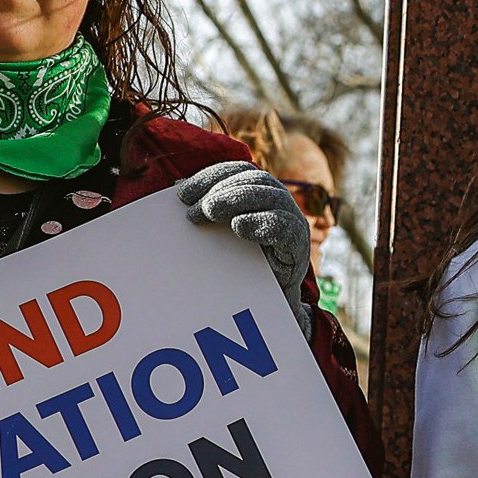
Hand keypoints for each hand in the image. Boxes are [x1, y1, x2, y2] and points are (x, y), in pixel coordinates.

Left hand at [177, 160, 312, 338]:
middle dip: (220, 190)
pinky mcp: (298, 247)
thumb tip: (178, 190)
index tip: (182, 194)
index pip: (237, 172)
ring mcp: (292, 222)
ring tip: (211, 211)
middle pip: (254, 180)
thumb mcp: (219, 233)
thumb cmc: (239, 264)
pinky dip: (263, 223)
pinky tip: (240, 226)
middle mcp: (279, 202)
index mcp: (259, 192)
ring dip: (237, 199)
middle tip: (194, 209)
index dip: (209, 177)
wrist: (264, 305)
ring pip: (271, 197)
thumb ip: (206, 211)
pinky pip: (286, 228)